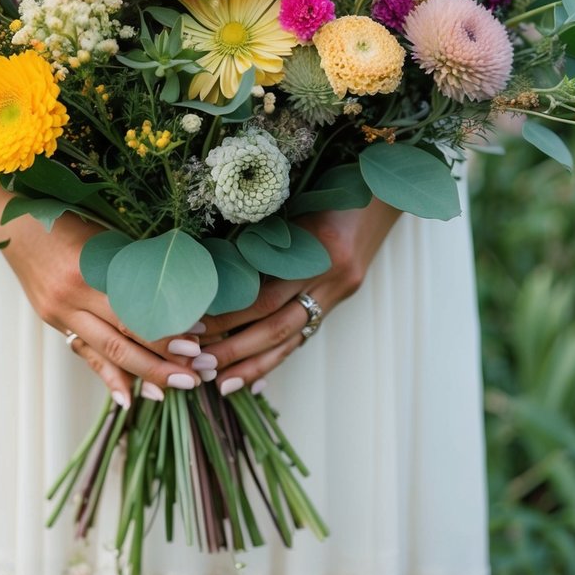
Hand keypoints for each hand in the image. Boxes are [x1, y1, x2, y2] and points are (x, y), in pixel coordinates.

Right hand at [0, 179, 208, 406]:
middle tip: (196, 374)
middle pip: (123, 338)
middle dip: (162, 360)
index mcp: (89, 270)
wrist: (12, 225)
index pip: (135, 309)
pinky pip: (84, 353)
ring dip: (143, 373)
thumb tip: (173, 289)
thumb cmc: (65, 219)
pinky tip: (127, 399)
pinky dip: (107, 377)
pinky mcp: (53, 320)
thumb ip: (130, 265)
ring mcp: (60, 312)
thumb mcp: (101, 236)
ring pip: (106, 352)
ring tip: (174, 386)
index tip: (200, 339)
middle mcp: (72, 297)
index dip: (168, 327)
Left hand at [198, 199, 400, 393]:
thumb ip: (265, 239)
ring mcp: (338, 292)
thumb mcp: (296, 209)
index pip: (265, 295)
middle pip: (277, 325)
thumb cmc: (331, 192)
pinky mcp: (340, 298)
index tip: (194, 325)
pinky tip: (253, 374)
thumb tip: (216, 269)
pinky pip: (305, 334)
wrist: (380, 194)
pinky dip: (277, 355)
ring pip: (292, 339)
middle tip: (199, 363)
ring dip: (253, 364)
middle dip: (235, 348)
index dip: (229, 314)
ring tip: (221, 382)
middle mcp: (330, 278)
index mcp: (317, 250)